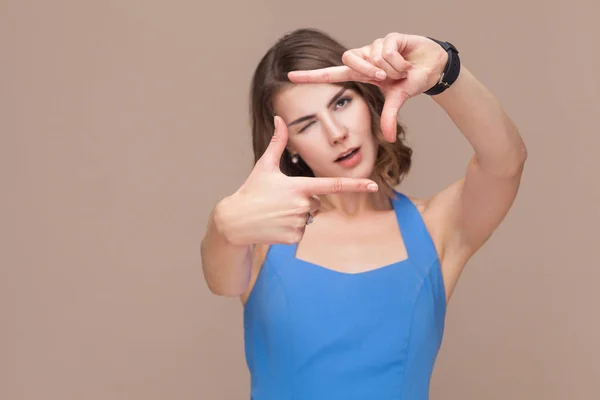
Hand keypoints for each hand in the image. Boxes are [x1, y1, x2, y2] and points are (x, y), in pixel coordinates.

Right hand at [216, 116, 378, 245]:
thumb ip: (277, 142)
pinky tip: (275, 225)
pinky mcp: (294, 238)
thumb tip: (279, 119)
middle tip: (280, 201)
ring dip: (296, 216)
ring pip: (309, 218)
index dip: (355, 185)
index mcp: (298, 186)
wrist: (235, 221)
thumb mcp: (264, 166)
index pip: (332, 185)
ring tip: (276, 213)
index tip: (373, 185)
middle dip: (303, 201)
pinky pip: (302, 232)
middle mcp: (302, 205)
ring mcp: (298, 223)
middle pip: (316, 202)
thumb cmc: (251, 191)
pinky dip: (291, 229)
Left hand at [287, 33, 447, 141]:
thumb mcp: (398, 100)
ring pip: (372, 57)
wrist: (433, 67)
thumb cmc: (411, 81)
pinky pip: (387, 50)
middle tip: (384, 77)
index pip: (331, 74)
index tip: (289, 77)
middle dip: (368, 71)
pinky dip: (399, 61)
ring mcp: (375, 46)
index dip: (311, 77)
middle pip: (348, 59)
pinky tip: (407, 60)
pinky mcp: (389, 37)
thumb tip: (390, 139)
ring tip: (402, 70)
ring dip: (390, 68)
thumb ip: (390, 116)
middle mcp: (364, 58)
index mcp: (361, 73)